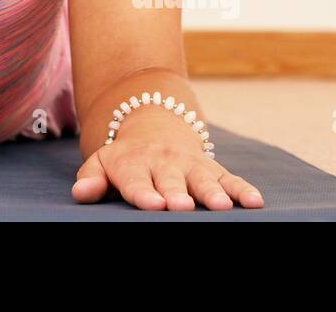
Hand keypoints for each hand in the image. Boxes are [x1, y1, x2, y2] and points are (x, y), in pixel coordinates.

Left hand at [71, 116, 263, 210]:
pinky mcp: (214, 169)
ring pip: (204, 180)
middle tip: (182, 206)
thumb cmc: (124, 160)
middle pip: (171, 181)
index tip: (152, 205)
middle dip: (177, 193)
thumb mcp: (102, 163)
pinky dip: (243, 190)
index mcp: (134, 163)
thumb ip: (91, 179)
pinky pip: (231, 179)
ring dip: (213, 192)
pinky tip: (255, 202)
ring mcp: (191, 165)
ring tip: (221, 206)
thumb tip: (80, 194)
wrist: (154, 129)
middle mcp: (164, 163)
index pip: (136, 180)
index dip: (144, 193)